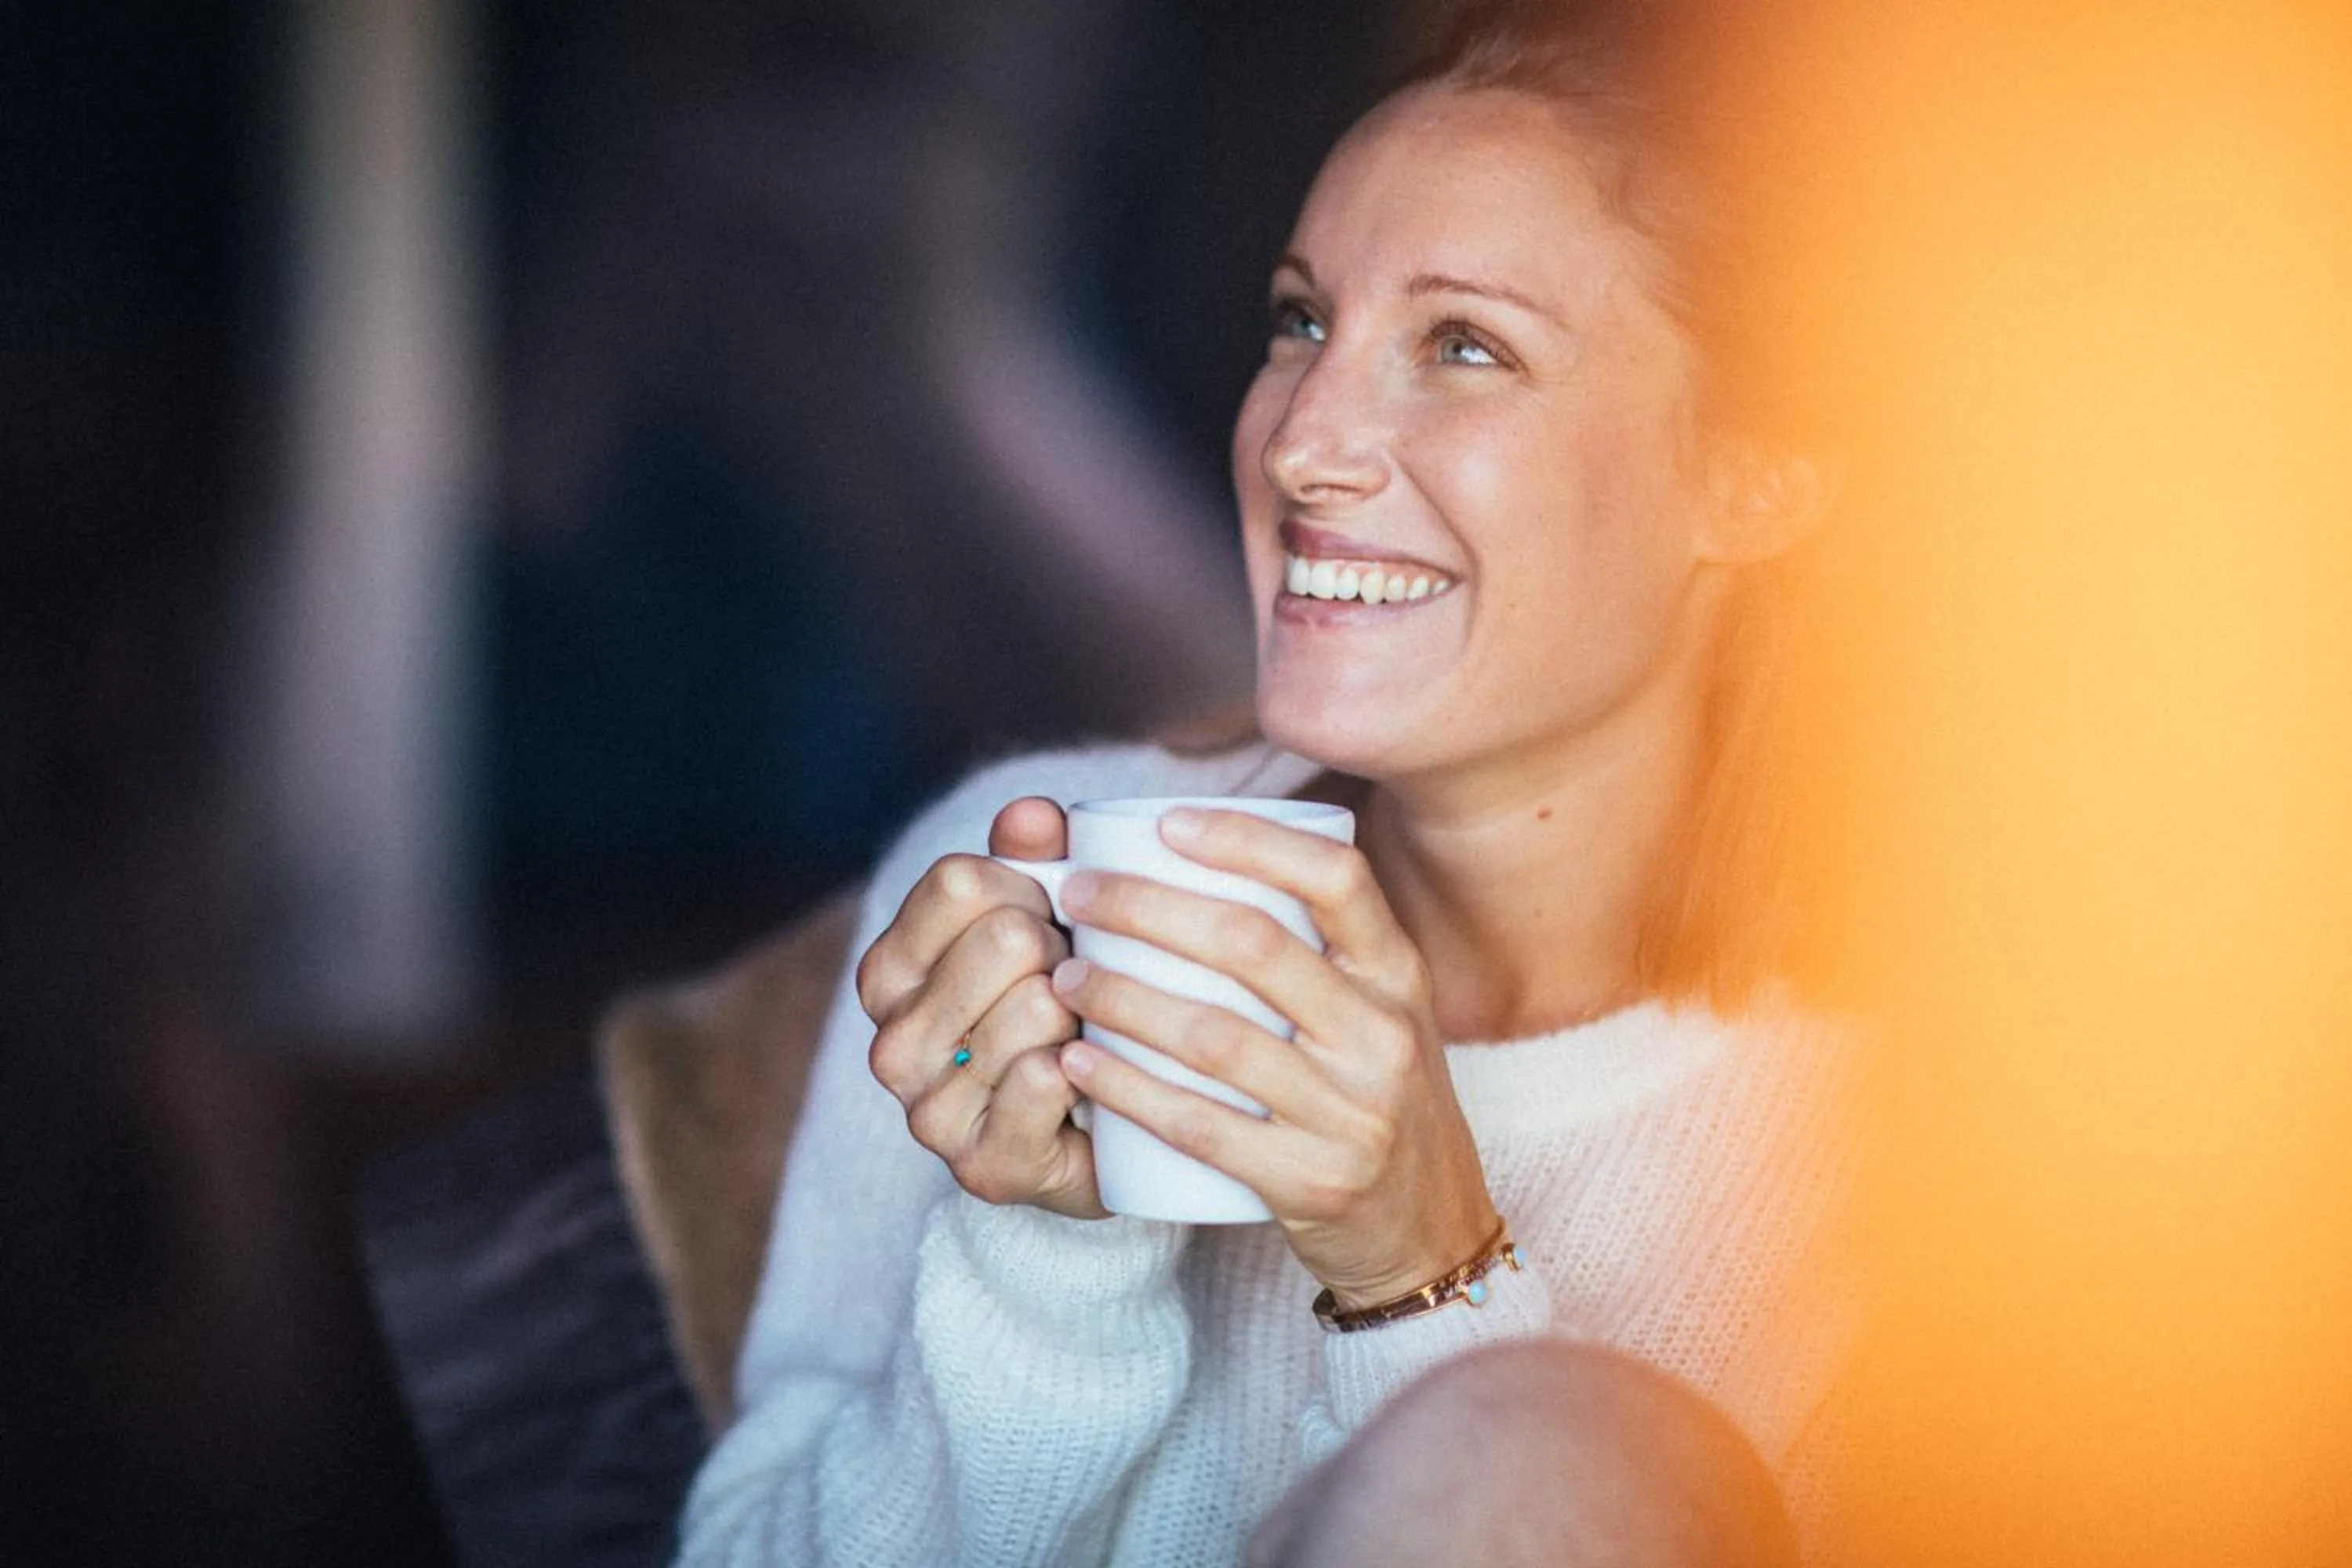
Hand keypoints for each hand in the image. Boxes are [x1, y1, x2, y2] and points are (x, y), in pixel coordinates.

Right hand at [860, 798, 1103, 1217]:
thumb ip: (1035, 857)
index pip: (958, 879)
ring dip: (1086, 1015)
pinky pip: (1045, 1081)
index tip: (1052, 921)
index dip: (1030, 886)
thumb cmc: (1064, 1015)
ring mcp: (927, 1111)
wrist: (1094, 1144)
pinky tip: (1089, 1080)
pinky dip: (1084, 1072)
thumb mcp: (1048, 922)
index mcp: (889, 971)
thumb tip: (1032, 816)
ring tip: (1088, 1037)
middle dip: (1065, 951)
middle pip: (1004, 937)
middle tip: (1079, 988)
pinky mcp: (982, 1165)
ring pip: (1036, 1006)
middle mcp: (890, 1041)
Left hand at [1049, 807, 1496, 1305]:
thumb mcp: (1381, 1015)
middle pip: (1253, 945)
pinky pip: (1199, 1126)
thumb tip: (1201, 862)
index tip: (1166, 822)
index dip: (1248, 838)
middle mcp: (1382, 1036)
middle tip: (1077, 894)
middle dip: (1148, 908)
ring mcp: (1350, 1113)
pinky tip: (1076, 1064)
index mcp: (1398, 976)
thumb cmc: (1378, 1102)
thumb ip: (1317, 951)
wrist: (1430, 1234)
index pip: (1335, 877)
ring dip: (1122, 998)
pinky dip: (1127, 1090)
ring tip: (1064, 977)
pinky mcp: (1310, 1182)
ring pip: (1214, 1036)